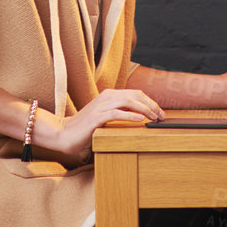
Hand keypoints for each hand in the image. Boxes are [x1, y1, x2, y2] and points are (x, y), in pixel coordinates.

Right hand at [35, 86, 164, 165]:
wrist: (64, 133)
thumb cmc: (85, 128)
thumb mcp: (104, 116)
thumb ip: (119, 112)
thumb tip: (139, 115)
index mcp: (109, 95)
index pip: (136, 93)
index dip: (150, 102)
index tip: (160, 112)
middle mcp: (106, 97)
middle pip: (135, 95)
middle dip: (152, 105)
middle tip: (162, 116)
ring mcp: (101, 106)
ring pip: (128, 102)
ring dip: (145, 109)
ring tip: (154, 118)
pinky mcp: (96, 117)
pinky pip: (117, 113)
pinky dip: (130, 115)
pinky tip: (140, 120)